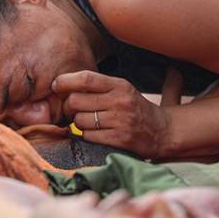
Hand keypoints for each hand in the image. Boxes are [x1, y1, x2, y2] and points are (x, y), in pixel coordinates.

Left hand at [53, 70, 170, 158]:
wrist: (162, 131)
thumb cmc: (133, 107)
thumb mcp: (120, 89)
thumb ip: (96, 86)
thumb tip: (62, 84)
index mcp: (119, 85)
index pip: (85, 78)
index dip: (65, 81)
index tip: (56, 85)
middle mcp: (119, 101)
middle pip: (76, 100)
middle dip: (67, 106)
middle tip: (70, 109)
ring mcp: (120, 121)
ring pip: (79, 120)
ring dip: (76, 122)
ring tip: (83, 121)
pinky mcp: (119, 140)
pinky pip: (88, 136)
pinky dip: (85, 135)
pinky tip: (92, 132)